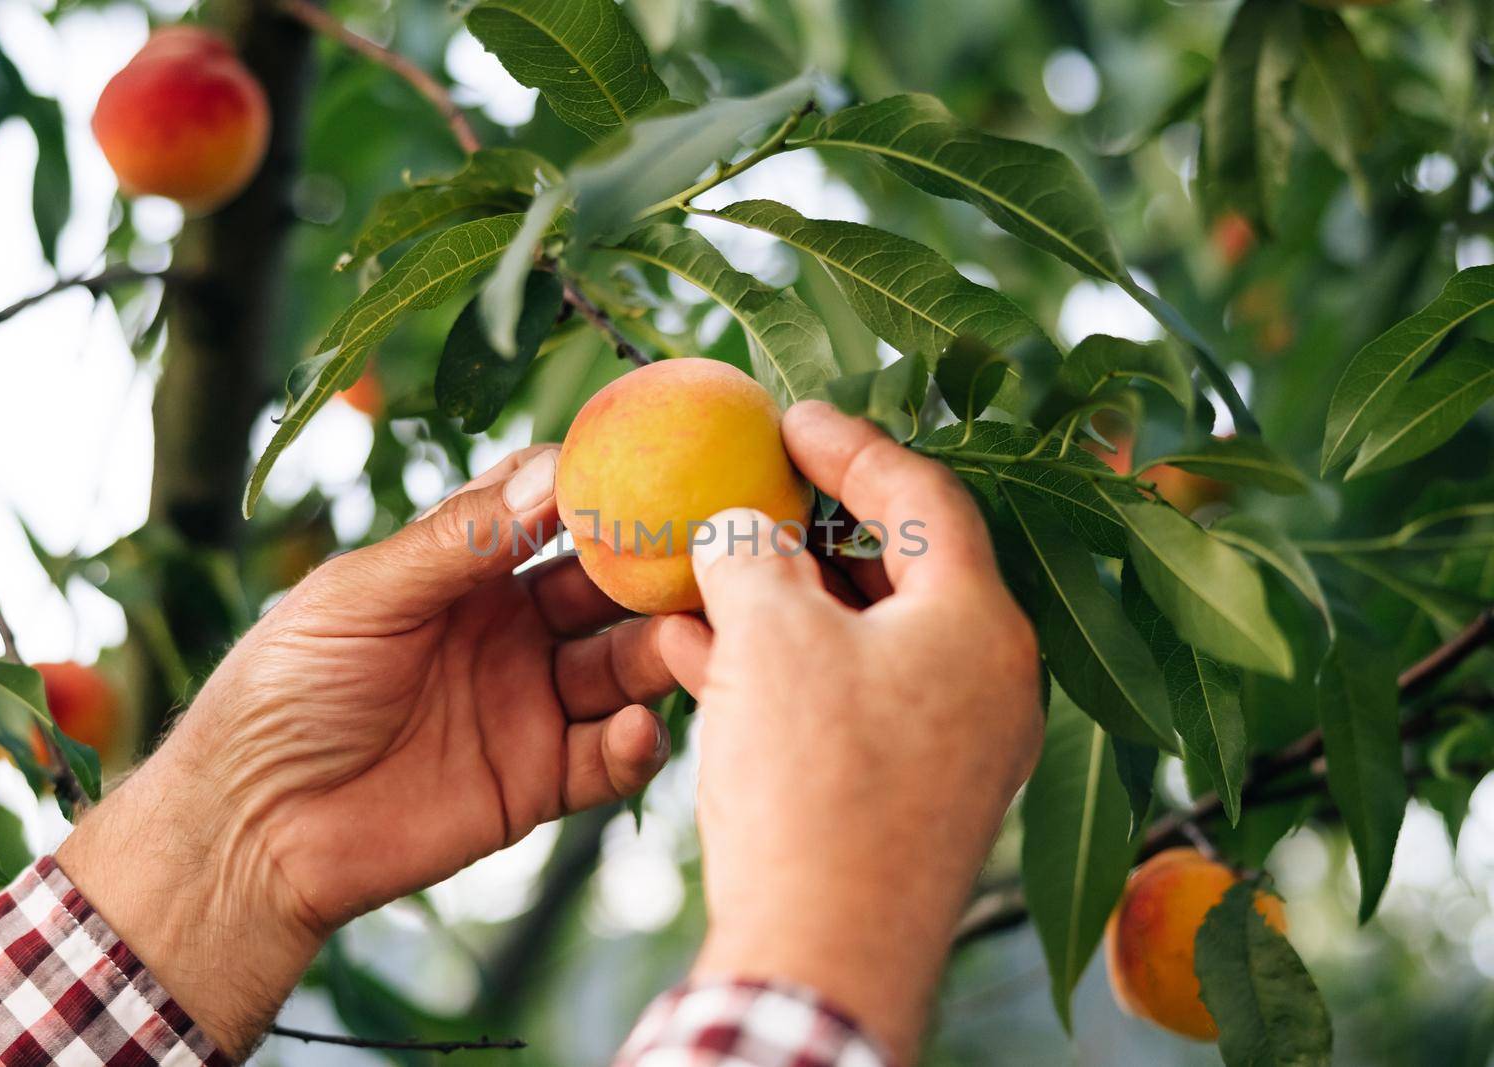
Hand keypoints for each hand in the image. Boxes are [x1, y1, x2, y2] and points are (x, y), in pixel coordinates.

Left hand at [57, 445, 697, 1055]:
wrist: (248, 829)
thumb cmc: (284, 689)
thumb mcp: (363, 596)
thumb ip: (459, 543)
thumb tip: (552, 474)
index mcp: (465, 569)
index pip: (551, 511)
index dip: (600, 487)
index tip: (655, 466)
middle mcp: (511, 627)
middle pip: (608, 587)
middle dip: (655, 569)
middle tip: (711, 554)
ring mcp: (529, 703)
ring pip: (622, 666)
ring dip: (661, 651)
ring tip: (687, 643)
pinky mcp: (538, 781)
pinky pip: (607, 758)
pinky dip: (635, 744)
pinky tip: (636, 731)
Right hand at [675, 402, 1043, 1061]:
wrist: (823, 961)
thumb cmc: (811, 783)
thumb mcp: (768, 638)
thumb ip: (749, 557)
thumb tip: (733, 531)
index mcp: (978, 623)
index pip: (924, 496)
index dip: (850, 445)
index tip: (789, 418)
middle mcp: (986, 680)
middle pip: (898, 569)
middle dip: (809, 530)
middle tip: (746, 497)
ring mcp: (954, 745)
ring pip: (863, 640)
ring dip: (781, 604)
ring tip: (703, 574)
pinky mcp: (911, 797)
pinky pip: (849, 702)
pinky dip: (784, 670)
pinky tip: (696, 656)